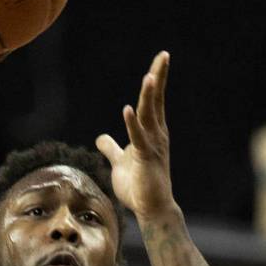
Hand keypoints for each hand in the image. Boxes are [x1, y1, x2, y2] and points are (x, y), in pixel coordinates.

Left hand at [95, 52, 176, 220]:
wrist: (151, 209)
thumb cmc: (139, 185)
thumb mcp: (120, 162)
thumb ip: (111, 148)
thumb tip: (101, 137)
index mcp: (152, 133)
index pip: (154, 102)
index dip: (156, 80)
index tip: (160, 60)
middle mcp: (156, 135)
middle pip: (155, 101)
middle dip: (158, 78)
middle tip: (164, 56)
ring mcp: (152, 146)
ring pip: (150, 116)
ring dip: (148, 96)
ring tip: (149, 76)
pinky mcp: (145, 159)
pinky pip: (138, 139)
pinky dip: (132, 124)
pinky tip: (127, 109)